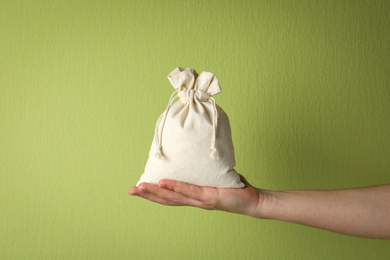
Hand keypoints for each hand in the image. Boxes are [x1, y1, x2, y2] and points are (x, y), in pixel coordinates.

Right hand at [129, 175, 266, 217]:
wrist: (251, 199)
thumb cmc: (232, 186)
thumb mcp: (213, 175)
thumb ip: (202, 167)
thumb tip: (194, 150)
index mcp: (192, 196)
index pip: (168, 196)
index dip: (152, 194)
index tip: (137, 187)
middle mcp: (193, 200)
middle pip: (166, 199)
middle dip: (147, 195)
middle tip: (130, 191)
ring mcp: (200, 200)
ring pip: (173, 197)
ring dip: (155, 193)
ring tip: (140, 187)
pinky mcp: (209, 198)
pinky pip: (190, 192)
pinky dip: (176, 187)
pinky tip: (163, 183)